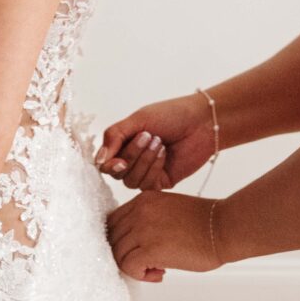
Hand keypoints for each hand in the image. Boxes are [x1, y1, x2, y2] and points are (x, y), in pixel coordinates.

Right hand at [96, 92, 214, 190]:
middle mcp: (132, 160)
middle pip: (116, 172)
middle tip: (148, 136)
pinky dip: (154, 168)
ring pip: (131, 181)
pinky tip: (165, 152)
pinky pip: (147, 185)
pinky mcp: (161, 182)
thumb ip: (114, 137)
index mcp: (123, 144)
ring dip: (144, 161)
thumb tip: (97, 160)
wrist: (201, 122)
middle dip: (131, 155)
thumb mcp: (138, 120)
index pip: (104, 162)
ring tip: (159, 142)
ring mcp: (146, 172)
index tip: (119, 159)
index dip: (109, 163)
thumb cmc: (170, 115)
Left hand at [107, 191, 224, 280]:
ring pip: (117, 253)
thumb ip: (148, 219)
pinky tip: (160, 273)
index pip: (114, 221)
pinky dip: (140, 275)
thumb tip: (132, 244)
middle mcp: (140, 210)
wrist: (224, 228)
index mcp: (144, 199)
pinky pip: (127, 266)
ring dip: (134, 267)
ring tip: (156, 269)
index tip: (141, 250)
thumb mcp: (168, 210)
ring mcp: (143, 228)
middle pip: (111, 238)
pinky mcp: (150, 248)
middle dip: (126, 254)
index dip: (123, 240)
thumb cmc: (203, 224)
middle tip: (148, 263)